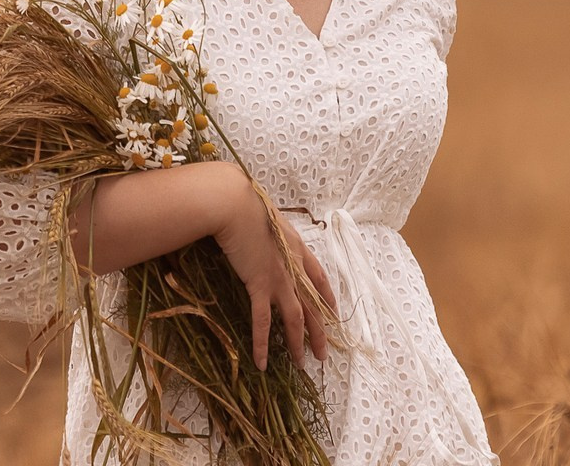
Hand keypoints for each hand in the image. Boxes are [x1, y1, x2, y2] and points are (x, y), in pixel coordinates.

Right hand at [210, 163, 337, 370]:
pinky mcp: (259, 285)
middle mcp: (294, 266)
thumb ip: (272, 231)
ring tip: (302, 365)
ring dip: (299, 344)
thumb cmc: (247, 205)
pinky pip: (263, 321)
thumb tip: (265, 234)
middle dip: (320, 332)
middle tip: (324, 355)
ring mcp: (279, 278)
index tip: (334, 313)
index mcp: (298, 247)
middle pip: (313, 305)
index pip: (320, 277)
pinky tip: (261, 363)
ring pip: (296, 319)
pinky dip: (262, 344)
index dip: (328, 297)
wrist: (235, 205)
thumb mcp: (268, 217)